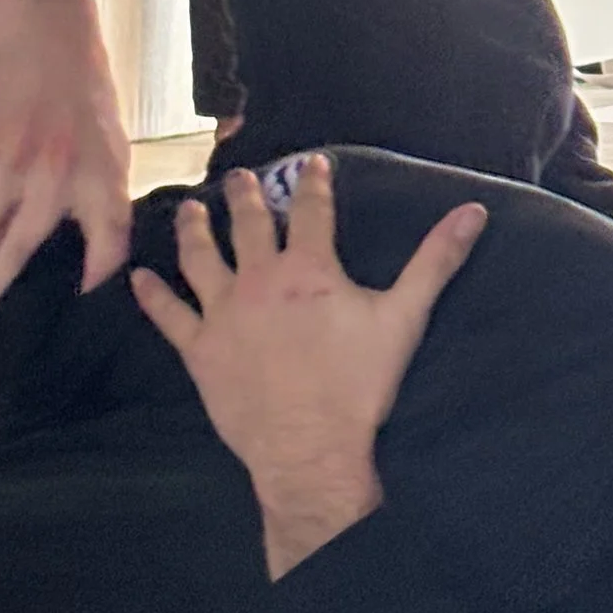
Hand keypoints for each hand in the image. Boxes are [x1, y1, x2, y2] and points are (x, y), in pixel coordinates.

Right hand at [0, 0, 130, 323]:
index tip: (81, 304)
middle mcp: (52, 175)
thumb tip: (98, 257)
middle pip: (16, 250)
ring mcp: (5, 161)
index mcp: (98, 173)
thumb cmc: (80, 90)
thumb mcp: (113, 141)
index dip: (100, 269)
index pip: (108, 235)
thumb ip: (104, 198)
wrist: (37, 28)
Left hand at [132, 157, 487, 574]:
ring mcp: (224, 314)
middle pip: (250, 225)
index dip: (313, 183)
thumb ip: (435, 260)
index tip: (312, 163)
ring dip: (194, 229)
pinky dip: (153, 296)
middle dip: (245, 196)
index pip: (312, 212)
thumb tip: (473, 212)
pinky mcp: (200, 351)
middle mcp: (259, 280)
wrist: (310, 448)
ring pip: (201, 259)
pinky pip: (169, 316)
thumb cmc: (359, 386)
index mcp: (309, 270)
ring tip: (189, 208)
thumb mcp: (404, 317)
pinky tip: (138, 277)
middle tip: (238, 176)